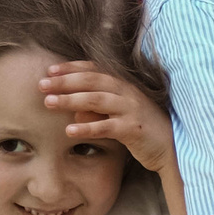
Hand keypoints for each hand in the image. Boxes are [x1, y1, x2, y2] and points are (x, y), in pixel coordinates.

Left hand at [42, 60, 174, 172]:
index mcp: (123, 84)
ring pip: (95, 99)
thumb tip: (74, 110)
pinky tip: (69, 130)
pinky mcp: (133, 128)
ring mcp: (131, 109)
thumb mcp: (119, 114)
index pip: (94, 69)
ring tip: (48, 102)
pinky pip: (106, 126)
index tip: (50, 70)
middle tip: (41, 84)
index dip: (71, 68)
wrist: (172, 147)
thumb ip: (98, 109)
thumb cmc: (143, 128)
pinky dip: (86, 127)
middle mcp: (127, 92)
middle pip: (91, 80)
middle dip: (64, 81)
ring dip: (70, 99)